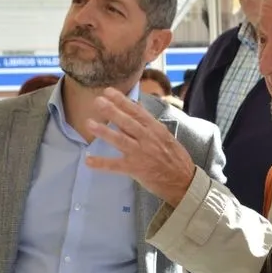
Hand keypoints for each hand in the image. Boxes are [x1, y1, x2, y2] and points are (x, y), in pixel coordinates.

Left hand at [85, 88, 195, 205]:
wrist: (183, 180)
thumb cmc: (174, 158)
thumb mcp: (165, 136)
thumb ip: (149, 124)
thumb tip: (136, 108)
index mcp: (155, 129)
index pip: (137, 112)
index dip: (122, 101)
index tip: (109, 92)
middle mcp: (148, 139)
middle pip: (128, 122)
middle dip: (112, 111)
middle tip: (98, 101)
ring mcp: (141, 154)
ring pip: (121, 140)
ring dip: (104, 132)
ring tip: (90, 123)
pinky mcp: (135, 169)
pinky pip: (116, 166)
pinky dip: (102, 163)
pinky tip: (89, 160)